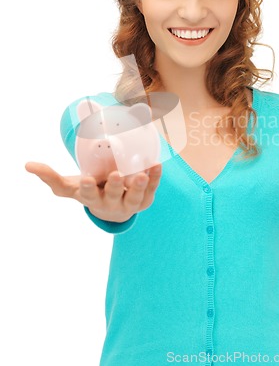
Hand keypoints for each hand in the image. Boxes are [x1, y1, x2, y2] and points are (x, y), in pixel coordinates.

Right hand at [25, 162, 161, 222]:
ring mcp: (130, 202)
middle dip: (113, 187)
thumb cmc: (90, 192)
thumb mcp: (70, 187)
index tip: (86, 179)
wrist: (114, 207)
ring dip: (138, 186)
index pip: (88, 196)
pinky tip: (156, 165)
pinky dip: (155, 178)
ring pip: (135, 197)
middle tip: (114, 174)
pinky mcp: (145, 199)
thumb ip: (50, 177)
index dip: (87, 189)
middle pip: (112, 196)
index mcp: (92, 199)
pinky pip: (152, 188)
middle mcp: (111, 203)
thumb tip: (28, 165)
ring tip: (140, 174)